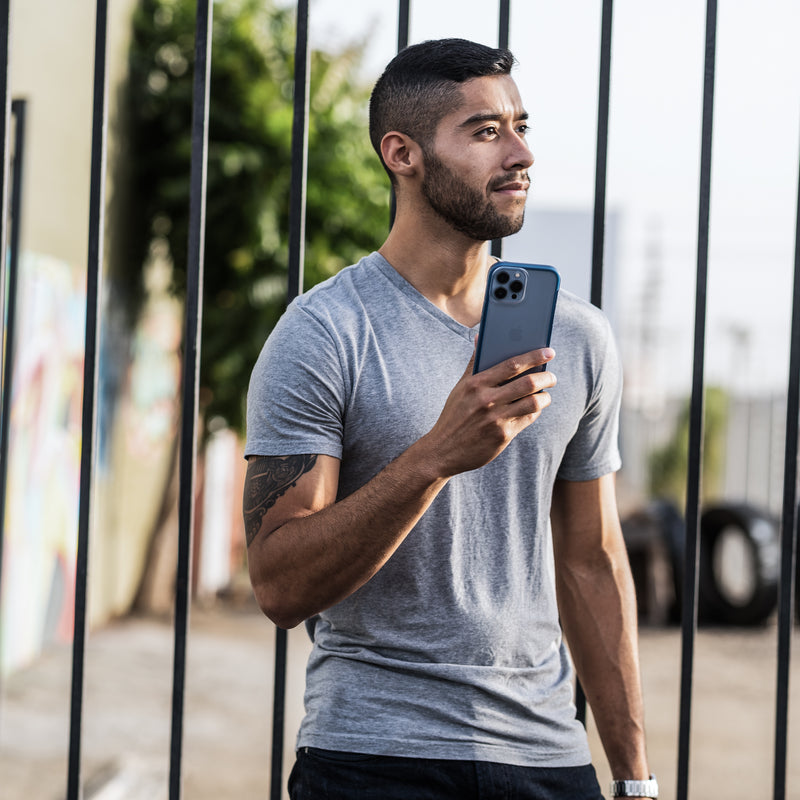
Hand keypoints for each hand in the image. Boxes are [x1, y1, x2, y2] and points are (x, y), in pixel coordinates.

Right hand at [419, 345, 555, 477]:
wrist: (443, 450)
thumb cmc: (454, 415)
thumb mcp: (460, 387)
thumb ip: (474, 363)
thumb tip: (480, 336)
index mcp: (476, 384)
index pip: (512, 365)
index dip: (534, 356)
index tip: (549, 351)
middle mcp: (487, 400)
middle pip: (528, 383)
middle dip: (546, 377)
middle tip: (552, 376)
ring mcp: (496, 419)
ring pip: (533, 402)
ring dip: (545, 397)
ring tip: (545, 394)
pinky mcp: (502, 436)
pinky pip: (527, 419)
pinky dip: (535, 412)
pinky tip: (534, 408)